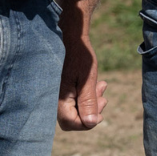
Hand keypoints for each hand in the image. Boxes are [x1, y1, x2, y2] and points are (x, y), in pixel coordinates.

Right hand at [58, 0, 108, 130]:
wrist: (68, 31)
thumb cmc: (78, 53)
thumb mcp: (87, 78)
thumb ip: (88, 101)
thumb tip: (91, 123)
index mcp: (58, 97)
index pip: (71, 123)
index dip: (88, 122)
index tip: (101, 109)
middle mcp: (52, 97)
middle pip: (72, 119)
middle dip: (91, 112)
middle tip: (104, 96)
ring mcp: (54, 92)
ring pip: (73, 109)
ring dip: (91, 102)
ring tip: (102, 87)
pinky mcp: (59, 86)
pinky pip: (72, 99)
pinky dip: (85, 94)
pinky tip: (96, 84)